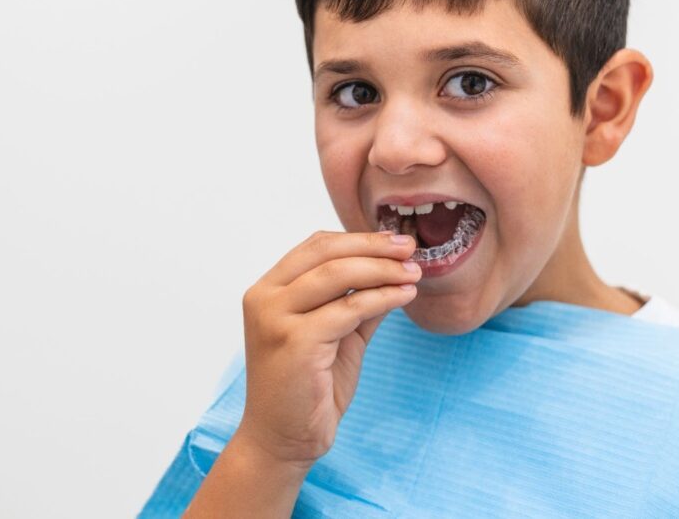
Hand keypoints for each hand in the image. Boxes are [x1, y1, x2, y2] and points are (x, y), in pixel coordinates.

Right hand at [236, 230, 420, 469]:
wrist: (282, 440)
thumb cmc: (306, 388)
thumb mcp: (337, 335)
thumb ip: (356, 302)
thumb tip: (394, 270)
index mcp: (268, 290)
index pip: (316, 246)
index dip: (359, 239)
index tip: (396, 242)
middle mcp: (265, 298)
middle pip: (326, 253)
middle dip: (374, 247)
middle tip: (410, 250)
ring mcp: (275, 318)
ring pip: (338, 275)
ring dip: (383, 270)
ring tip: (413, 273)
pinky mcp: (295, 341)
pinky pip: (348, 308)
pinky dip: (381, 297)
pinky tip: (404, 296)